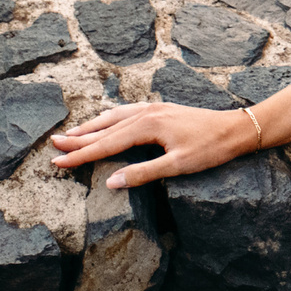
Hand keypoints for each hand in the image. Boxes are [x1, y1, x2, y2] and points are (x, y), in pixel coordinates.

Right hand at [47, 101, 258, 188]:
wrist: (237, 129)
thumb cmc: (211, 149)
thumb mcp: (178, 166)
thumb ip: (143, 173)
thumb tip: (111, 182)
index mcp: (148, 125)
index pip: (107, 143)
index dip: (81, 154)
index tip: (58, 160)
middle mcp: (147, 112)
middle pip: (106, 127)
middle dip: (79, 138)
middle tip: (53, 144)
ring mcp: (154, 108)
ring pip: (115, 117)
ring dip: (92, 126)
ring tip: (72, 133)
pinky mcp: (162, 110)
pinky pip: (127, 112)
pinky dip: (111, 118)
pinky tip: (107, 120)